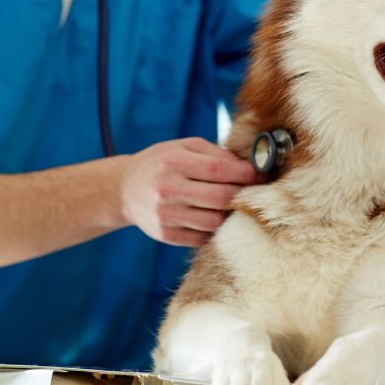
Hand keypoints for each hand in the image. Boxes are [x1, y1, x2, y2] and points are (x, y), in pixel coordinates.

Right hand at [119, 137, 260, 246]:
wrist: (124, 189)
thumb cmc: (161, 163)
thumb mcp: (183, 148)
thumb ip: (215, 154)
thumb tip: (249, 167)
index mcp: (173, 162)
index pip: (219, 170)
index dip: (245, 174)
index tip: (260, 174)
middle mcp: (167, 189)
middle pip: (220, 198)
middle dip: (242, 194)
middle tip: (253, 191)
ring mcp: (165, 215)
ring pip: (214, 221)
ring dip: (229, 214)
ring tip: (233, 204)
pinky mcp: (165, 235)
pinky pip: (202, 237)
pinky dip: (214, 229)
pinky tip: (215, 217)